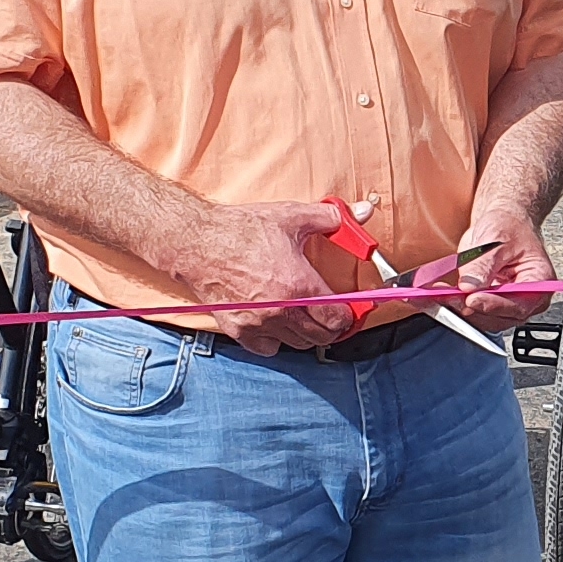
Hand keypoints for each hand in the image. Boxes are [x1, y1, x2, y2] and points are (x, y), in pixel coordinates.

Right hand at [183, 198, 367, 354]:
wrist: (198, 243)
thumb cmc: (242, 230)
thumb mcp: (292, 217)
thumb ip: (332, 219)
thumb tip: (364, 213)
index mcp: (299, 285)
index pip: (337, 318)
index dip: (349, 315)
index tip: (350, 309)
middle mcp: (281, 311)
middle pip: (321, 337)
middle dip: (332, 326)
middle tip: (332, 313)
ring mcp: (259, 324)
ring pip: (297, 344)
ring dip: (307, 333)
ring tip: (306, 315)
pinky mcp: (239, 330)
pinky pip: (269, 348)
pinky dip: (277, 340)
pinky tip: (277, 322)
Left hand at [445, 230, 559, 336]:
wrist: (501, 221)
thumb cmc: (510, 226)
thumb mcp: (498, 238)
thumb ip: (484, 264)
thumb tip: (470, 287)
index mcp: (539, 281)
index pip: (519, 304)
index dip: (493, 305)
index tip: (471, 300)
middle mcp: (526, 298)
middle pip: (500, 318)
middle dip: (473, 309)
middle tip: (450, 297)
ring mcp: (507, 303)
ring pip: (483, 319)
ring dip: (460, 308)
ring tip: (441, 293)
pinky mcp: (489, 303)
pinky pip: (472, 311)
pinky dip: (455, 304)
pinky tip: (441, 293)